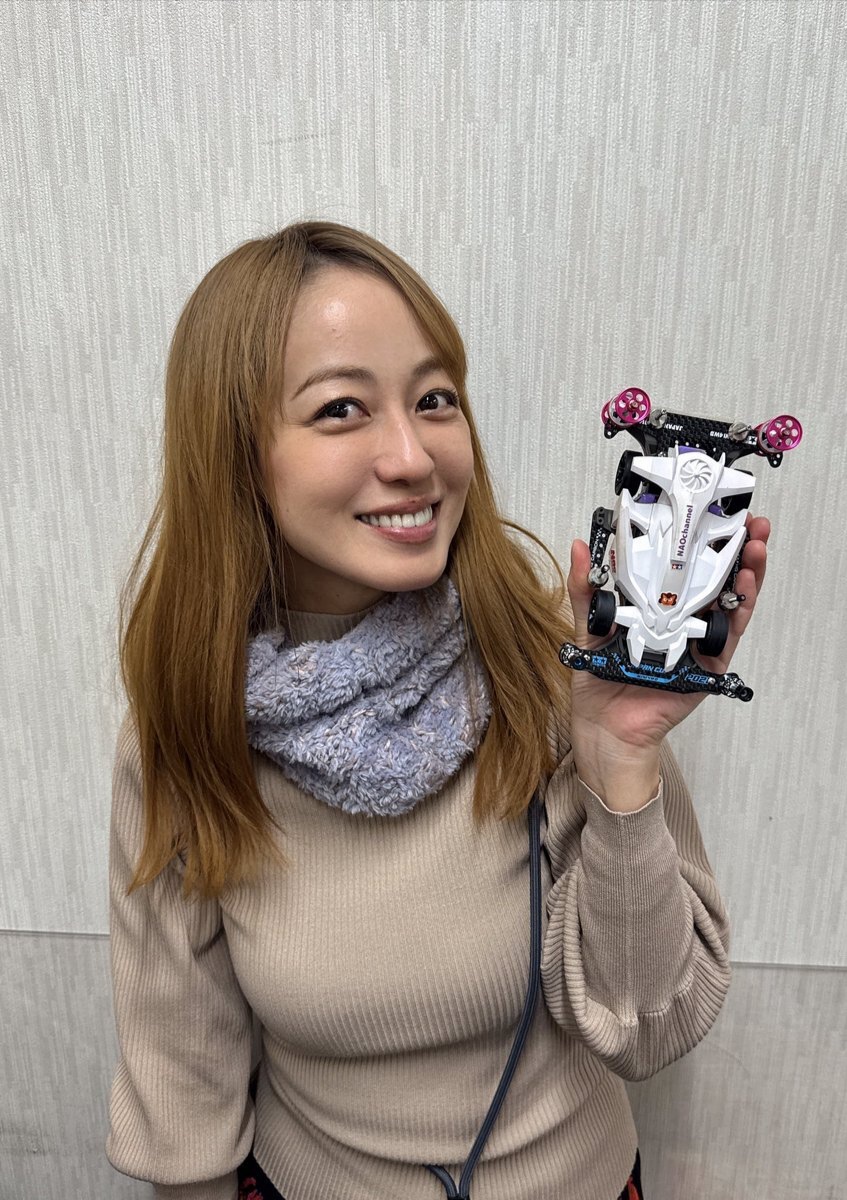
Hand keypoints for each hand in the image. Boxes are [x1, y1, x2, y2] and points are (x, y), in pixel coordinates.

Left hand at [566, 515, 770, 808]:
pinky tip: (744, 591)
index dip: (701, 540)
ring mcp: (699, 641)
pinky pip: (730, 636)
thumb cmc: (599, 678)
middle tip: (750, 522)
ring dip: (748, 574)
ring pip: (732, 602)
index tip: (711, 513)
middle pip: (717, 578)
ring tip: (755, 549)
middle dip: (737, 549)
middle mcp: (683, 620)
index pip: (685, 566)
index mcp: (657, 606)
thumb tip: (579, 547)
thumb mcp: (588, 624)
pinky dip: (740, 612)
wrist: (604, 727)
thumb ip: (586, 587)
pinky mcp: (708, 666)